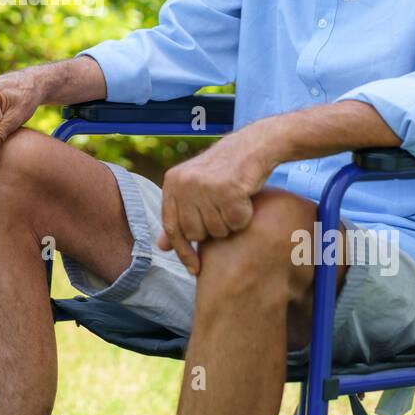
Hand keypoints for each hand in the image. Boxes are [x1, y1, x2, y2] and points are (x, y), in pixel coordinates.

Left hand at [155, 122, 277, 274]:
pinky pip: (236, 222)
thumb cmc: (224, 171)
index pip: (172, 226)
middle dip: (212, 230)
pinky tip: (244, 198)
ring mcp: (205, 186)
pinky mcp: (228, 189)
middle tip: (222, 209)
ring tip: (233, 200)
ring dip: (230, 223)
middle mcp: (184, 183)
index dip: (182, 250)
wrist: (252, 146)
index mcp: (172, 181)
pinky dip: (244, 216)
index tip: (194, 269)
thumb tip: (161, 247)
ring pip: (217, 230)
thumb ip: (179, 216)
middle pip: (195, 233)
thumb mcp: (194, 189)